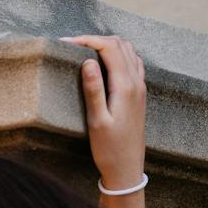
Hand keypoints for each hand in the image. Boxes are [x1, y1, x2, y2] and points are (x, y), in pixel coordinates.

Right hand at [63, 34, 145, 191]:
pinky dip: (119, 54)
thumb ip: (93, 90)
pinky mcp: (139, 94)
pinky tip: (105, 63)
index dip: (88, 40)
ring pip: (128, 51)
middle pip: (120, 44)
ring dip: (108, 44)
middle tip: (73, 45)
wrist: (127, 169)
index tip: (66, 42)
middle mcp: (136, 82)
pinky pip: (133, 63)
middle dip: (96, 39)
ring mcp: (140, 87)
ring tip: (85, 50)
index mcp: (125, 86)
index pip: (110, 47)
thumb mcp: (97, 121)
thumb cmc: (109, 149)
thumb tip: (87, 62)